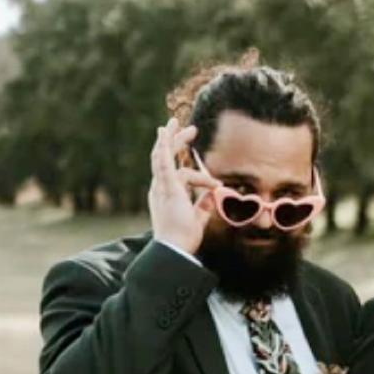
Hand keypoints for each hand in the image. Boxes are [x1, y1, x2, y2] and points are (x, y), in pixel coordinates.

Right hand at [149, 120, 214, 256]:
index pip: (169, 169)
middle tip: (184, 126)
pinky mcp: (167, 188)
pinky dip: (168, 149)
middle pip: (163, 158)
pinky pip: (165, 163)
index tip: (191, 150)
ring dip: (170, 138)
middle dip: (173, 140)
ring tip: (179, 125)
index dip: (177, 157)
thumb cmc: (183, 238)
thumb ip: (203, 206)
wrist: (174, 249)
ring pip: (162, 156)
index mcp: (165, 194)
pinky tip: (167, 135)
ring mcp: (161, 187)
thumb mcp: (197, 219)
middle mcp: (159, 188)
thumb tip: (213, 195)